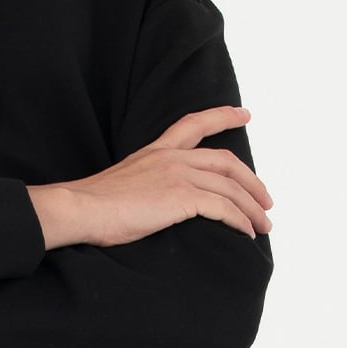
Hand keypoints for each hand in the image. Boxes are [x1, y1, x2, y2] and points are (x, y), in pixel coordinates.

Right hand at [28, 106, 270, 250]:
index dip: (223, 116)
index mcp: (157, 151)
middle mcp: (172, 158)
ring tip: (263, 224)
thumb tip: (154, 204)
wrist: (80, 209)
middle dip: (252, 181)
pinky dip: (240, 221)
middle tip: (266, 199)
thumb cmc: (93, 205)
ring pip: (230, 187)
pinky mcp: (181, 198)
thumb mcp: (123, 183)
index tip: (244, 114)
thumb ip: (145, 185)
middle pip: (227, 161)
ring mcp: (178, 176)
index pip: (195, 124)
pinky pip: (223, 208)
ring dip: (252, 208)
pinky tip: (247, 233)